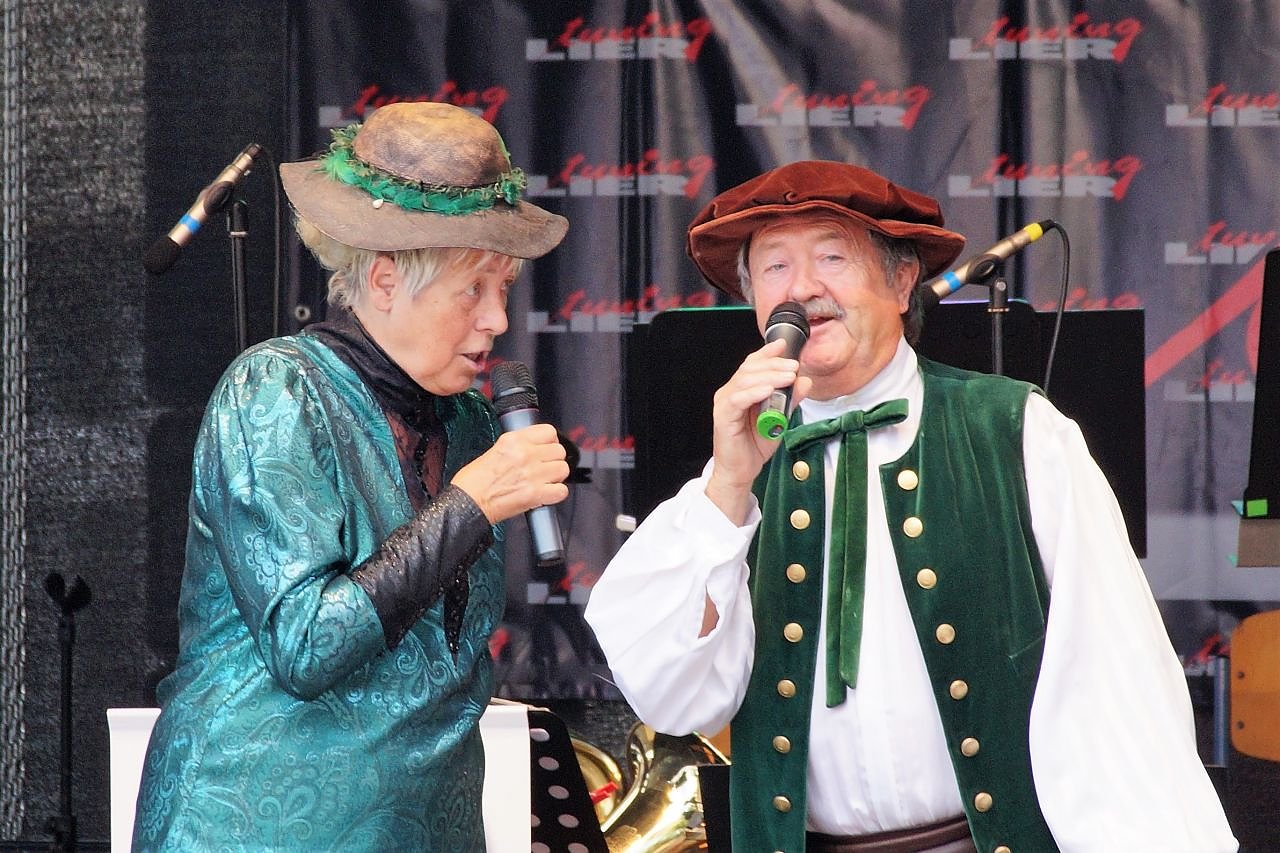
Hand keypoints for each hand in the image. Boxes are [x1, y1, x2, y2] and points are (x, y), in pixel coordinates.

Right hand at [451, 423, 569, 523]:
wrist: (466, 503)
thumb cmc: (473, 482)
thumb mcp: (495, 450)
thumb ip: (518, 446)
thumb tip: (535, 447)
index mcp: (513, 440)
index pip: (548, 431)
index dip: (550, 442)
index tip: (546, 449)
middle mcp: (524, 454)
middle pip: (559, 451)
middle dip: (553, 460)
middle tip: (543, 468)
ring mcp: (531, 474)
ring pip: (563, 469)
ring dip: (555, 477)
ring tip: (543, 482)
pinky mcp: (535, 494)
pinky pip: (561, 491)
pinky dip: (555, 494)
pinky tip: (544, 494)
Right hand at [705, 338, 811, 523]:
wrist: (741, 471)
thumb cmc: (754, 445)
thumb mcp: (780, 419)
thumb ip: (790, 400)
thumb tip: (805, 381)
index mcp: (742, 390)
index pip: (753, 364)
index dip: (767, 352)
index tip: (784, 344)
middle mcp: (730, 393)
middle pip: (750, 368)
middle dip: (774, 364)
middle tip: (794, 366)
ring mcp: (725, 403)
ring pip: (745, 380)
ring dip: (769, 376)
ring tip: (788, 376)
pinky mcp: (723, 417)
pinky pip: (738, 399)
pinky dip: (754, 392)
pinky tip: (768, 390)